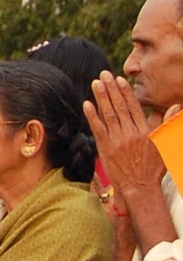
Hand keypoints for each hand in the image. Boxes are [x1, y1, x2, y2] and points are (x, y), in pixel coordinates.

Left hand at [87, 73, 168, 198]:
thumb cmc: (153, 167)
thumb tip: (175, 106)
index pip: (134, 107)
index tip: (119, 79)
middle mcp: (132, 133)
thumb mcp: (165, 144)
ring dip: (101, 97)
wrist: (141, 187)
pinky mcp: (106, 148)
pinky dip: (92, 116)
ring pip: (109, 114)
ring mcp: (118, 141)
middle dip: (111, 89)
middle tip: (103, 74)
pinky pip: (98, 129)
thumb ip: (166, 123)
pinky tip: (86, 104)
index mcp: (145, 131)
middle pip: (120, 107)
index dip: (126, 92)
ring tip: (95, 83)